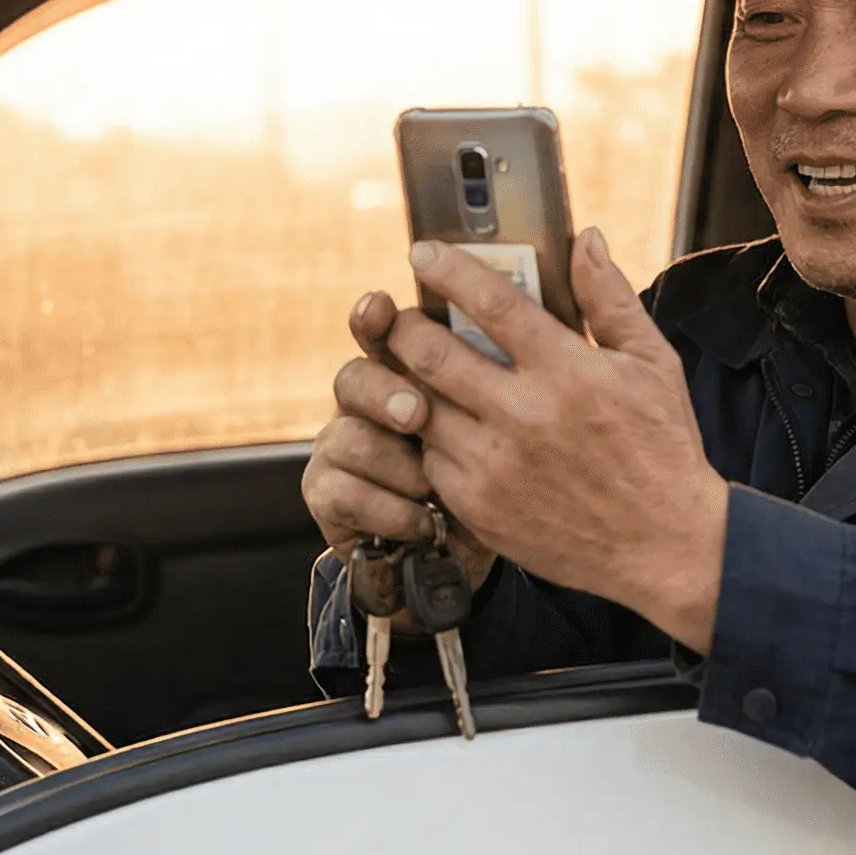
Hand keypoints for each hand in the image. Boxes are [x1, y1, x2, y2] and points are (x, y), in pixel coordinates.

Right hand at [301, 290, 494, 629]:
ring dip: (391, 462)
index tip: (382, 307)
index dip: (374, 316)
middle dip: (383, 392)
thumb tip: (528, 318)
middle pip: (354, 378)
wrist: (457, 548)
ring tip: (431, 487)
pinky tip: (423, 523)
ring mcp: (340, 447)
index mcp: (405, 371)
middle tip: (417, 415)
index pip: (380, 330)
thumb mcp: (505, 423)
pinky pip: (341, 493)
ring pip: (345, 437)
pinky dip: (386, 509)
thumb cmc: (493, 473)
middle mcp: (365, 403)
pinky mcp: (327, 494)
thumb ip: (502, 375)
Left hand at [385, 228, 727, 649]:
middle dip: (406, 326)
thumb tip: (585, 239)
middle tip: (403, 318)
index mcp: (568, 373)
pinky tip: (445, 426)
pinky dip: (429, 437)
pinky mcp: (479, 508)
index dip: (449, 270)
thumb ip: (610, 300)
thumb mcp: (652, 365)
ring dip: (408, 383)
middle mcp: (525, 417)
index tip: (423, 253)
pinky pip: (428, 459)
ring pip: (419, 408)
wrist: (664, 547)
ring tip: (414, 369)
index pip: (492, 303)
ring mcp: (496, 467)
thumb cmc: (661, 449)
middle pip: (432, 354)